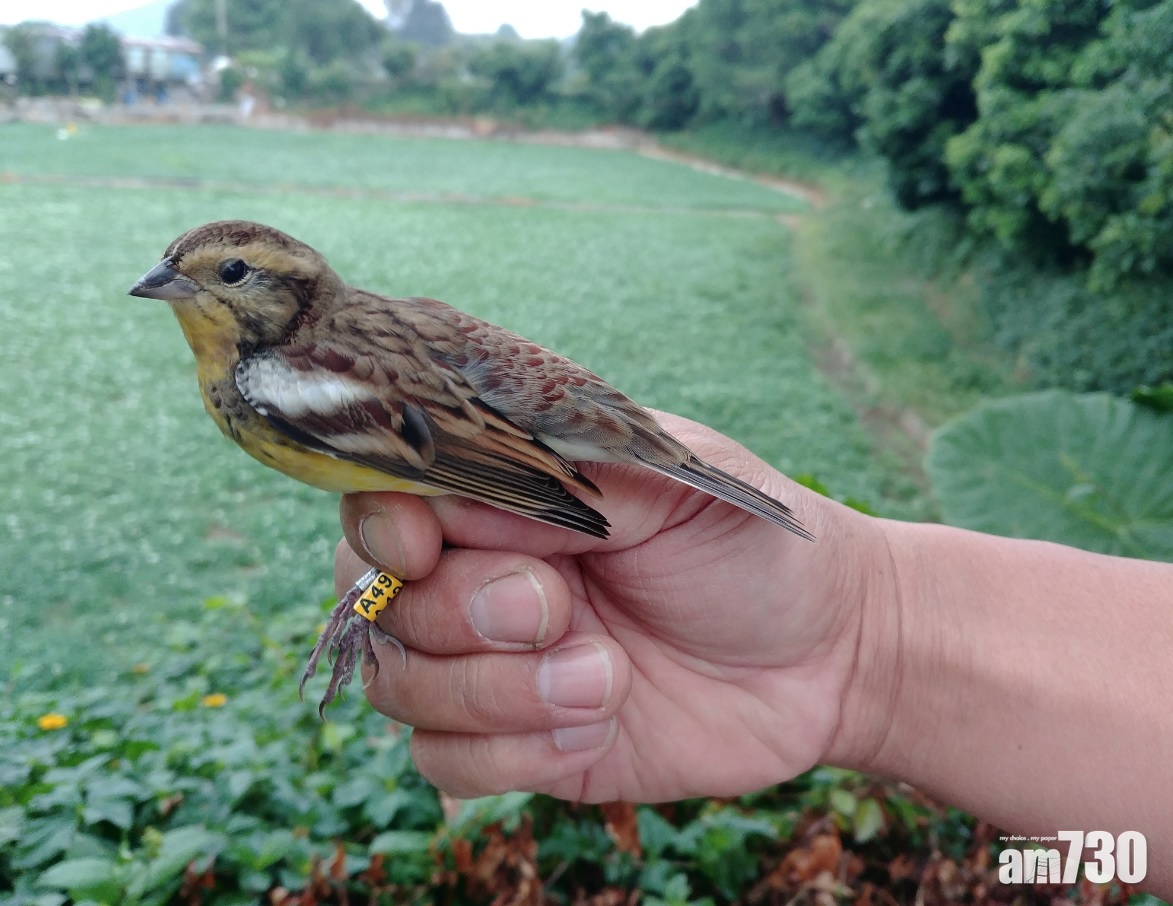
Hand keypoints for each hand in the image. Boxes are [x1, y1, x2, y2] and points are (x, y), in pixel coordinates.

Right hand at [334, 413, 889, 801]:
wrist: (829, 654)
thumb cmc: (755, 545)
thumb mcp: (672, 477)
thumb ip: (560, 474)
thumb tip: (446, 496)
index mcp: (510, 495)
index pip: (385, 501)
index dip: (382, 527)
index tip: (423, 547)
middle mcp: (484, 575)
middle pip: (378, 603)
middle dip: (462, 614)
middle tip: (559, 608)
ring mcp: (496, 664)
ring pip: (402, 688)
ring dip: (496, 692)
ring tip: (606, 677)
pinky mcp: (520, 743)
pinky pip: (447, 762)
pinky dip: (513, 751)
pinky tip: (599, 725)